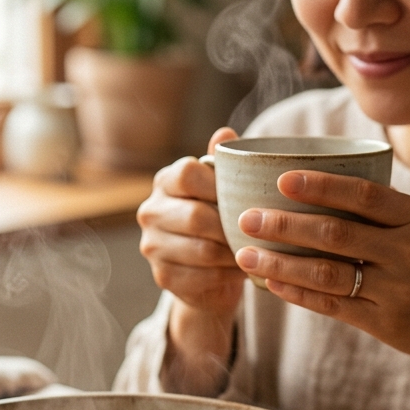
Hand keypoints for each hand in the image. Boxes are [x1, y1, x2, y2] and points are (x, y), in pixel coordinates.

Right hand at [137, 127, 244, 394]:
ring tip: (256, 251)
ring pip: (202, 251)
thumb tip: (225, 132)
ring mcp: (152, 246)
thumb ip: (224, 164)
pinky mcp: (162, 277)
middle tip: (259, 231)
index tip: (244, 197)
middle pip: (195, 217)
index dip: (219, 186)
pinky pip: (202, 277)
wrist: (207, 272)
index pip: (187, 174)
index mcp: (164, 181)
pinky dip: (227, 275)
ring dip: (234, 253)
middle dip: (232, 226)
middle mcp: (150, 212)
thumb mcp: (223, 190)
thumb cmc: (219, 219)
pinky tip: (242, 270)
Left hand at [233, 170, 409, 409]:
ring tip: (245, 254)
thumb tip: (317, 184)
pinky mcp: (385, 322)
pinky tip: (271, 283)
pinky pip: (333, 305)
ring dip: (282, 263)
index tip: (282, 179)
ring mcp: (398, 290)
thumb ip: (383, 213)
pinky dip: (298, 293)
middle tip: (246, 218)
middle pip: (337, 234)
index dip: (322, 186)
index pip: (365, 195)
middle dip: (285, 225)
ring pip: (328, 273)